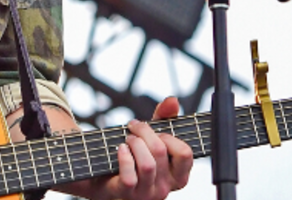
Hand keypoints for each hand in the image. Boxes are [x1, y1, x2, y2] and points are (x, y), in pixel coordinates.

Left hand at [64, 97, 193, 199]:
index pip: (185, 153)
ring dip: (134, 143)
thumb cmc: (136, 157)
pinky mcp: (126, 194)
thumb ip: (165, 117)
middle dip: (145, 132)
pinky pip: (129, 176)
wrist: (106, 178)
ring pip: (147, 164)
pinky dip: (123, 158)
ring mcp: (146, 194)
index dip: (170, 137)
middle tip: (134, 127)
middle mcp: (165, 188)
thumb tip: (172, 100)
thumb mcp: (153, 136)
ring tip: (127, 139)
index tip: (157, 131)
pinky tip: (120, 149)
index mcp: (177, 175)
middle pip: (161, 151)